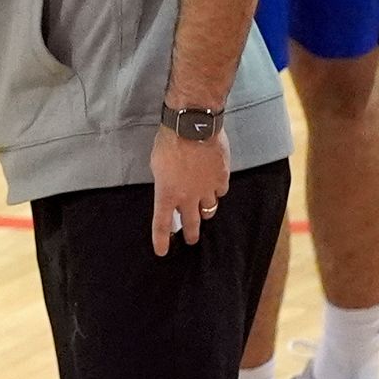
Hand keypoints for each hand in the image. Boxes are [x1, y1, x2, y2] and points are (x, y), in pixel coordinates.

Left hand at [148, 124, 228, 255]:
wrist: (193, 125)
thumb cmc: (169, 141)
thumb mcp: (157, 163)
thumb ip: (164, 180)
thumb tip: (170, 186)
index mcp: (166, 194)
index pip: (161, 224)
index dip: (161, 240)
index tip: (162, 252)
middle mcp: (187, 197)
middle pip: (190, 224)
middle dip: (191, 234)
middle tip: (191, 240)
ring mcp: (206, 189)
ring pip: (209, 210)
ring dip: (205, 212)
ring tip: (204, 211)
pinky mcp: (221, 178)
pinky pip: (221, 191)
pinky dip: (217, 191)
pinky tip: (215, 187)